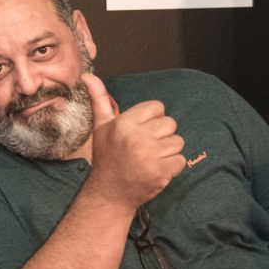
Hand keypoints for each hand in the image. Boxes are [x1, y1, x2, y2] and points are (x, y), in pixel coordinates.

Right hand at [82, 73, 185, 208]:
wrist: (109, 193)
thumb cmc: (107, 156)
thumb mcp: (101, 126)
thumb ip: (99, 99)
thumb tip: (88, 75)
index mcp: (124, 123)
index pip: (157, 107)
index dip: (151, 120)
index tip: (140, 132)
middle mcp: (137, 137)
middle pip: (170, 124)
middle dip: (161, 136)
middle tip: (145, 148)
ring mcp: (150, 156)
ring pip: (178, 142)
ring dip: (168, 152)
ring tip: (150, 159)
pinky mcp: (160, 172)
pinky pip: (180, 160)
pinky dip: (172, 166)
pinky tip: (156, 169)